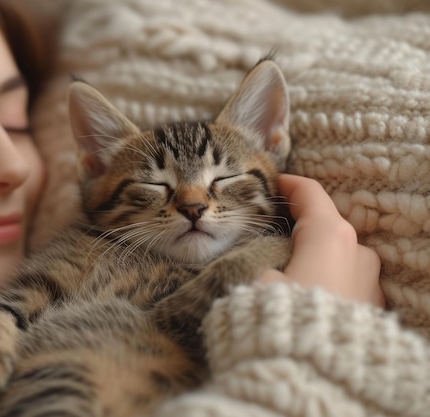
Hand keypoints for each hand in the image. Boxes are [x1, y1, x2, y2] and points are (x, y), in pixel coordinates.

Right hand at [258, 174, 383, 307]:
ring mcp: (370, 282)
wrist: (319, 371)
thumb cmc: (288, 316)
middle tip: (266, 233)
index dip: (286, 184)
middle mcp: (359, 252)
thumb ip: (255, 254)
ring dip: (312, 257)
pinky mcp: (372, 308)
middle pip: (323, 225)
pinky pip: (344, 283)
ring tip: (285, 272)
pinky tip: (305, 295)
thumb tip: (252, 248)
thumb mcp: (255, 277)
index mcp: (330, 234)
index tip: (267, 185)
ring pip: (336, 255)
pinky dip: (324, 282)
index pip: (309, 193)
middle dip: (297, 226)